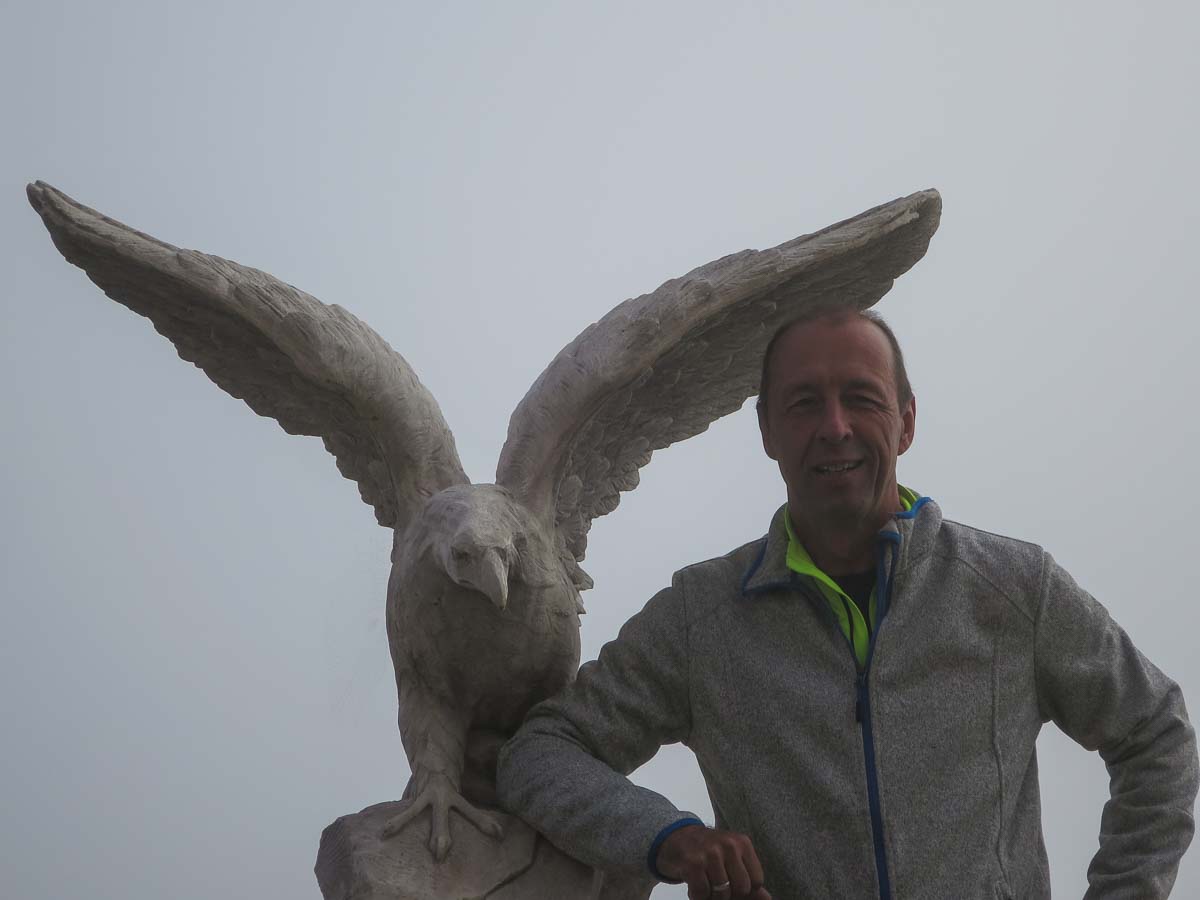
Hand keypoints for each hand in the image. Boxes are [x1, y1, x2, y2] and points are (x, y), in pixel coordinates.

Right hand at [656, 824, 770, 899]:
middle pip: (741, 889)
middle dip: (729, 893)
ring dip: (711, 895)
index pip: (756, 881)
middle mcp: (728, 845)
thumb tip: (767, 899)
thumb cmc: (708, 851)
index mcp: (742, 843)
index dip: (745, 889)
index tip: (732, 883)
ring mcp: (710, 853)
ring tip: (705, 882)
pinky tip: (694, 884)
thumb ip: (749, 878)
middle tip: (716, 885)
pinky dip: (697, 895)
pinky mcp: (693, 863)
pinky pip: (702, 893)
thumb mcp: (732, 858)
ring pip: (722, 894)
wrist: (675, 837)